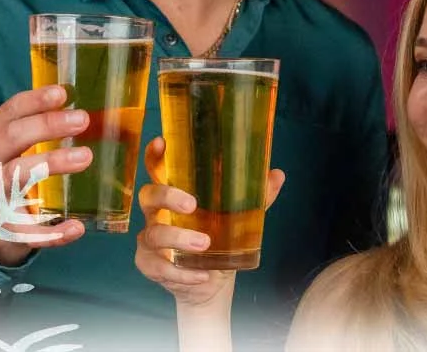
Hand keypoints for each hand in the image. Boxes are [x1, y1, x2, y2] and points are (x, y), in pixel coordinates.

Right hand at [0, 85, 92, 265]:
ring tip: (86, 157)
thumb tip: (89, 109)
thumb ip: (43, 127)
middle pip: (13, 137)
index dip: (34, 100)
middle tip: (83, 119)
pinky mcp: (7, 225)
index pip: (9, 112)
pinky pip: (29, 230)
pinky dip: (53, 232)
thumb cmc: (17, 173)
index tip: (62, 92)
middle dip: (47, 125)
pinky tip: (77, 228)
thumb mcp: (20, 147)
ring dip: (52, 163)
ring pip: (18, 175)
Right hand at [133, 137, 285, 308]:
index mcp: (174, 196)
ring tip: (205, 244)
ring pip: (154, 235)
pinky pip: (159, 267)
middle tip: (192, 205)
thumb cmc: (219, 242)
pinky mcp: (149, 265)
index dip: (155, 156)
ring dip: (179, 238)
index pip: (158, 170)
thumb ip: (255, 198)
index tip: (161, 143)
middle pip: (149, 196)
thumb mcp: (237, 219)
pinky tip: (202, 274)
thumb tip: (277, 174)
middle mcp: (157, 214)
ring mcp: (150, 240)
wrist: (210, 284)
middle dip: (168, 197)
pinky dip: (182, 272)